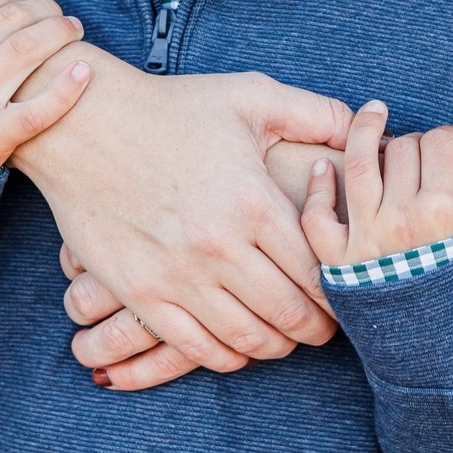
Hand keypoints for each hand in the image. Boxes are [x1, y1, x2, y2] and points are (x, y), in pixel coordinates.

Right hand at [18, 62, 351, 385]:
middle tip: (326, 329)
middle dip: (317, 328)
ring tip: (286, 338)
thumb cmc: (173, 107)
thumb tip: (368, 128)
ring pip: (246, 338)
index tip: (351, 293)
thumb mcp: (251, 97)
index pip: (317, 271)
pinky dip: (226, 356)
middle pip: (288, 313)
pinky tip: (238, 345)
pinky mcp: (140, 292)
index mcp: (253, 201)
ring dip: (276, 347)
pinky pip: (194, 346)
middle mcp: (219, 246)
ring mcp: (177, 274)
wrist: (84, 124)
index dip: (342, 291)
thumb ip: (316, 113)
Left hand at [303, 101, 452, 267]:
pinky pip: (317, 215)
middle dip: (413, 144)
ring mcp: (367, 243)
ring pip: (357, 164)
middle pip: (402, 148)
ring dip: (363, 132)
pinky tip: (326, 167)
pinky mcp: (339, 265)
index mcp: (447, 209)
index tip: (448, 153)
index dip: (446, 139)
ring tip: (371, 117)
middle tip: (420, 162)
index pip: (439, 140)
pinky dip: (319, 186)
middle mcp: (403, 221)